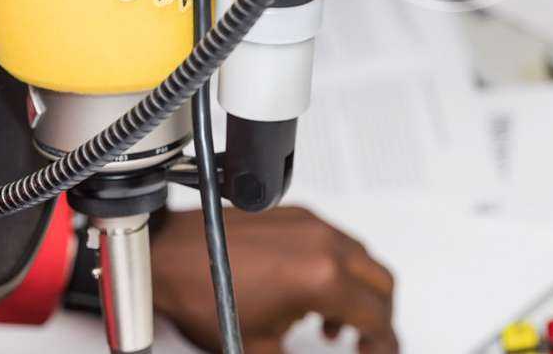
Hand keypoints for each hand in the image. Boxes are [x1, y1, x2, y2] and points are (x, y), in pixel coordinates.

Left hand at [150, 206, 397, 353]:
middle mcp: (323, 242)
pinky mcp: (295, 214)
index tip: (380, 353)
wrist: (167, 257)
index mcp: (321, 277)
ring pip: (361, 257)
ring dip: (359, 291)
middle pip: (380, 281)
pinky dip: (340, 268)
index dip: (384, 342)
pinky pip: (336, 240)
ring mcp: (310, 223)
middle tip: (367, 342)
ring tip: (333, 324)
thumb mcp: (261, 346)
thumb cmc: (202, 295)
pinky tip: (312, 292)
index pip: (376, 314)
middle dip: (380, 315)